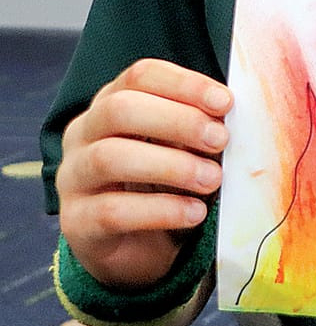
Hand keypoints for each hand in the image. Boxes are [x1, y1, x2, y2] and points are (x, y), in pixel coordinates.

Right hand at [55, 59, 230, 291]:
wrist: (139, 248)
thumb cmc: (168, 184)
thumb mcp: (185, 148)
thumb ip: (200, 128)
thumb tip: (232, 116)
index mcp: (111, 104)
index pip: (139, 76)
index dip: (184, 84)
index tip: (226, 102)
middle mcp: (84, 135)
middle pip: (119, 109)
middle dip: (178, 121)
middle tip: (221, 140)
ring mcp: (73, 178)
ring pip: (110, 157)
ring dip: (172, 166)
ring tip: (213, 180)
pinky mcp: (76, 222)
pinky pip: (112, 211)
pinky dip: (161, 210)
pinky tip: (195, 213)